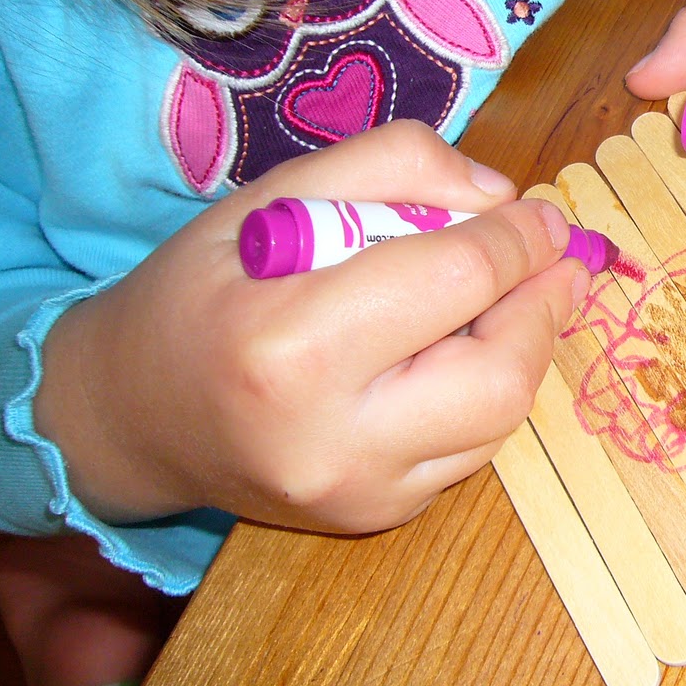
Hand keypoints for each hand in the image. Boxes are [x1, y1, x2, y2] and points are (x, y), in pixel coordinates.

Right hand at [34, 120, 584, 534]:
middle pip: (501, 374)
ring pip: (501, 421)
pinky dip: (486, 394)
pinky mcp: (379, 518)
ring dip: (526, 351)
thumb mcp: (270, 197)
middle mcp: (332, 439)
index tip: (544, 216)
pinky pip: (472, 451)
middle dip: (543, 308)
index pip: (456, 281)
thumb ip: (389, 166)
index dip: (518, 241)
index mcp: (291, 346)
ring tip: (512, 299)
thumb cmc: (198, 293)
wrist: (131, 416)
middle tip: (554, 262)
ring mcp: (360, 493)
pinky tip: (461, 353)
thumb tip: (500, 194)